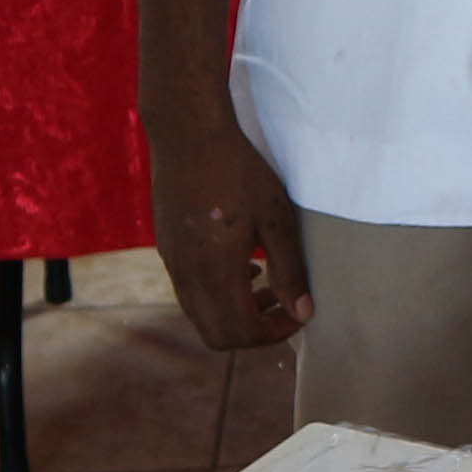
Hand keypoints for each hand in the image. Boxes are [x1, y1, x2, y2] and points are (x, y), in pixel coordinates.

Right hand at [143, 117, 310, 352]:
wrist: (188, 136)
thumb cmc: (237, 171)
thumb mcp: (275, 218)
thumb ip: (289, 270)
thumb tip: (304, 312)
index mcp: (215, 271)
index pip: (243, 332)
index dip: (275, 333)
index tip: (299, 314)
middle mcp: (187, 276)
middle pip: (218, 336)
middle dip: (255, 332)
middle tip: (284, 307)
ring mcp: (172, 264)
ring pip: (201, 316)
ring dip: (236, 314)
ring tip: (267, 286)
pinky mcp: (167, 251)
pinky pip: (190, 294)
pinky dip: (218, 297)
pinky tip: (243, 267)